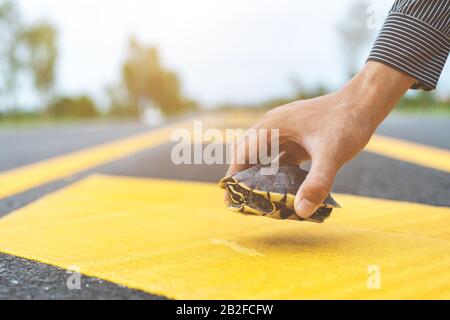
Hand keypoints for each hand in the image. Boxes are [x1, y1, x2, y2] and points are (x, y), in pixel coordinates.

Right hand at [226, 61, 415, 218]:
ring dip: (259, 176)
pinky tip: (283, 190)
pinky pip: (279, 157)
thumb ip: (317, 182)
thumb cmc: (346, 123)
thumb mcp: (332, 154)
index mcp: (273, 126)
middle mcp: (273, 127)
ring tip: (259, 199)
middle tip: (243, 204)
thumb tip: (301, 211)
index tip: (229, 199)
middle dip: (243, 178)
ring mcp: (285, 131)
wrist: (364, 102)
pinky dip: (277, 173)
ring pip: (263, 156)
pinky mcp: (296, 137)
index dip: (233, 177)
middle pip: (248, 154)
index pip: (243, 153)